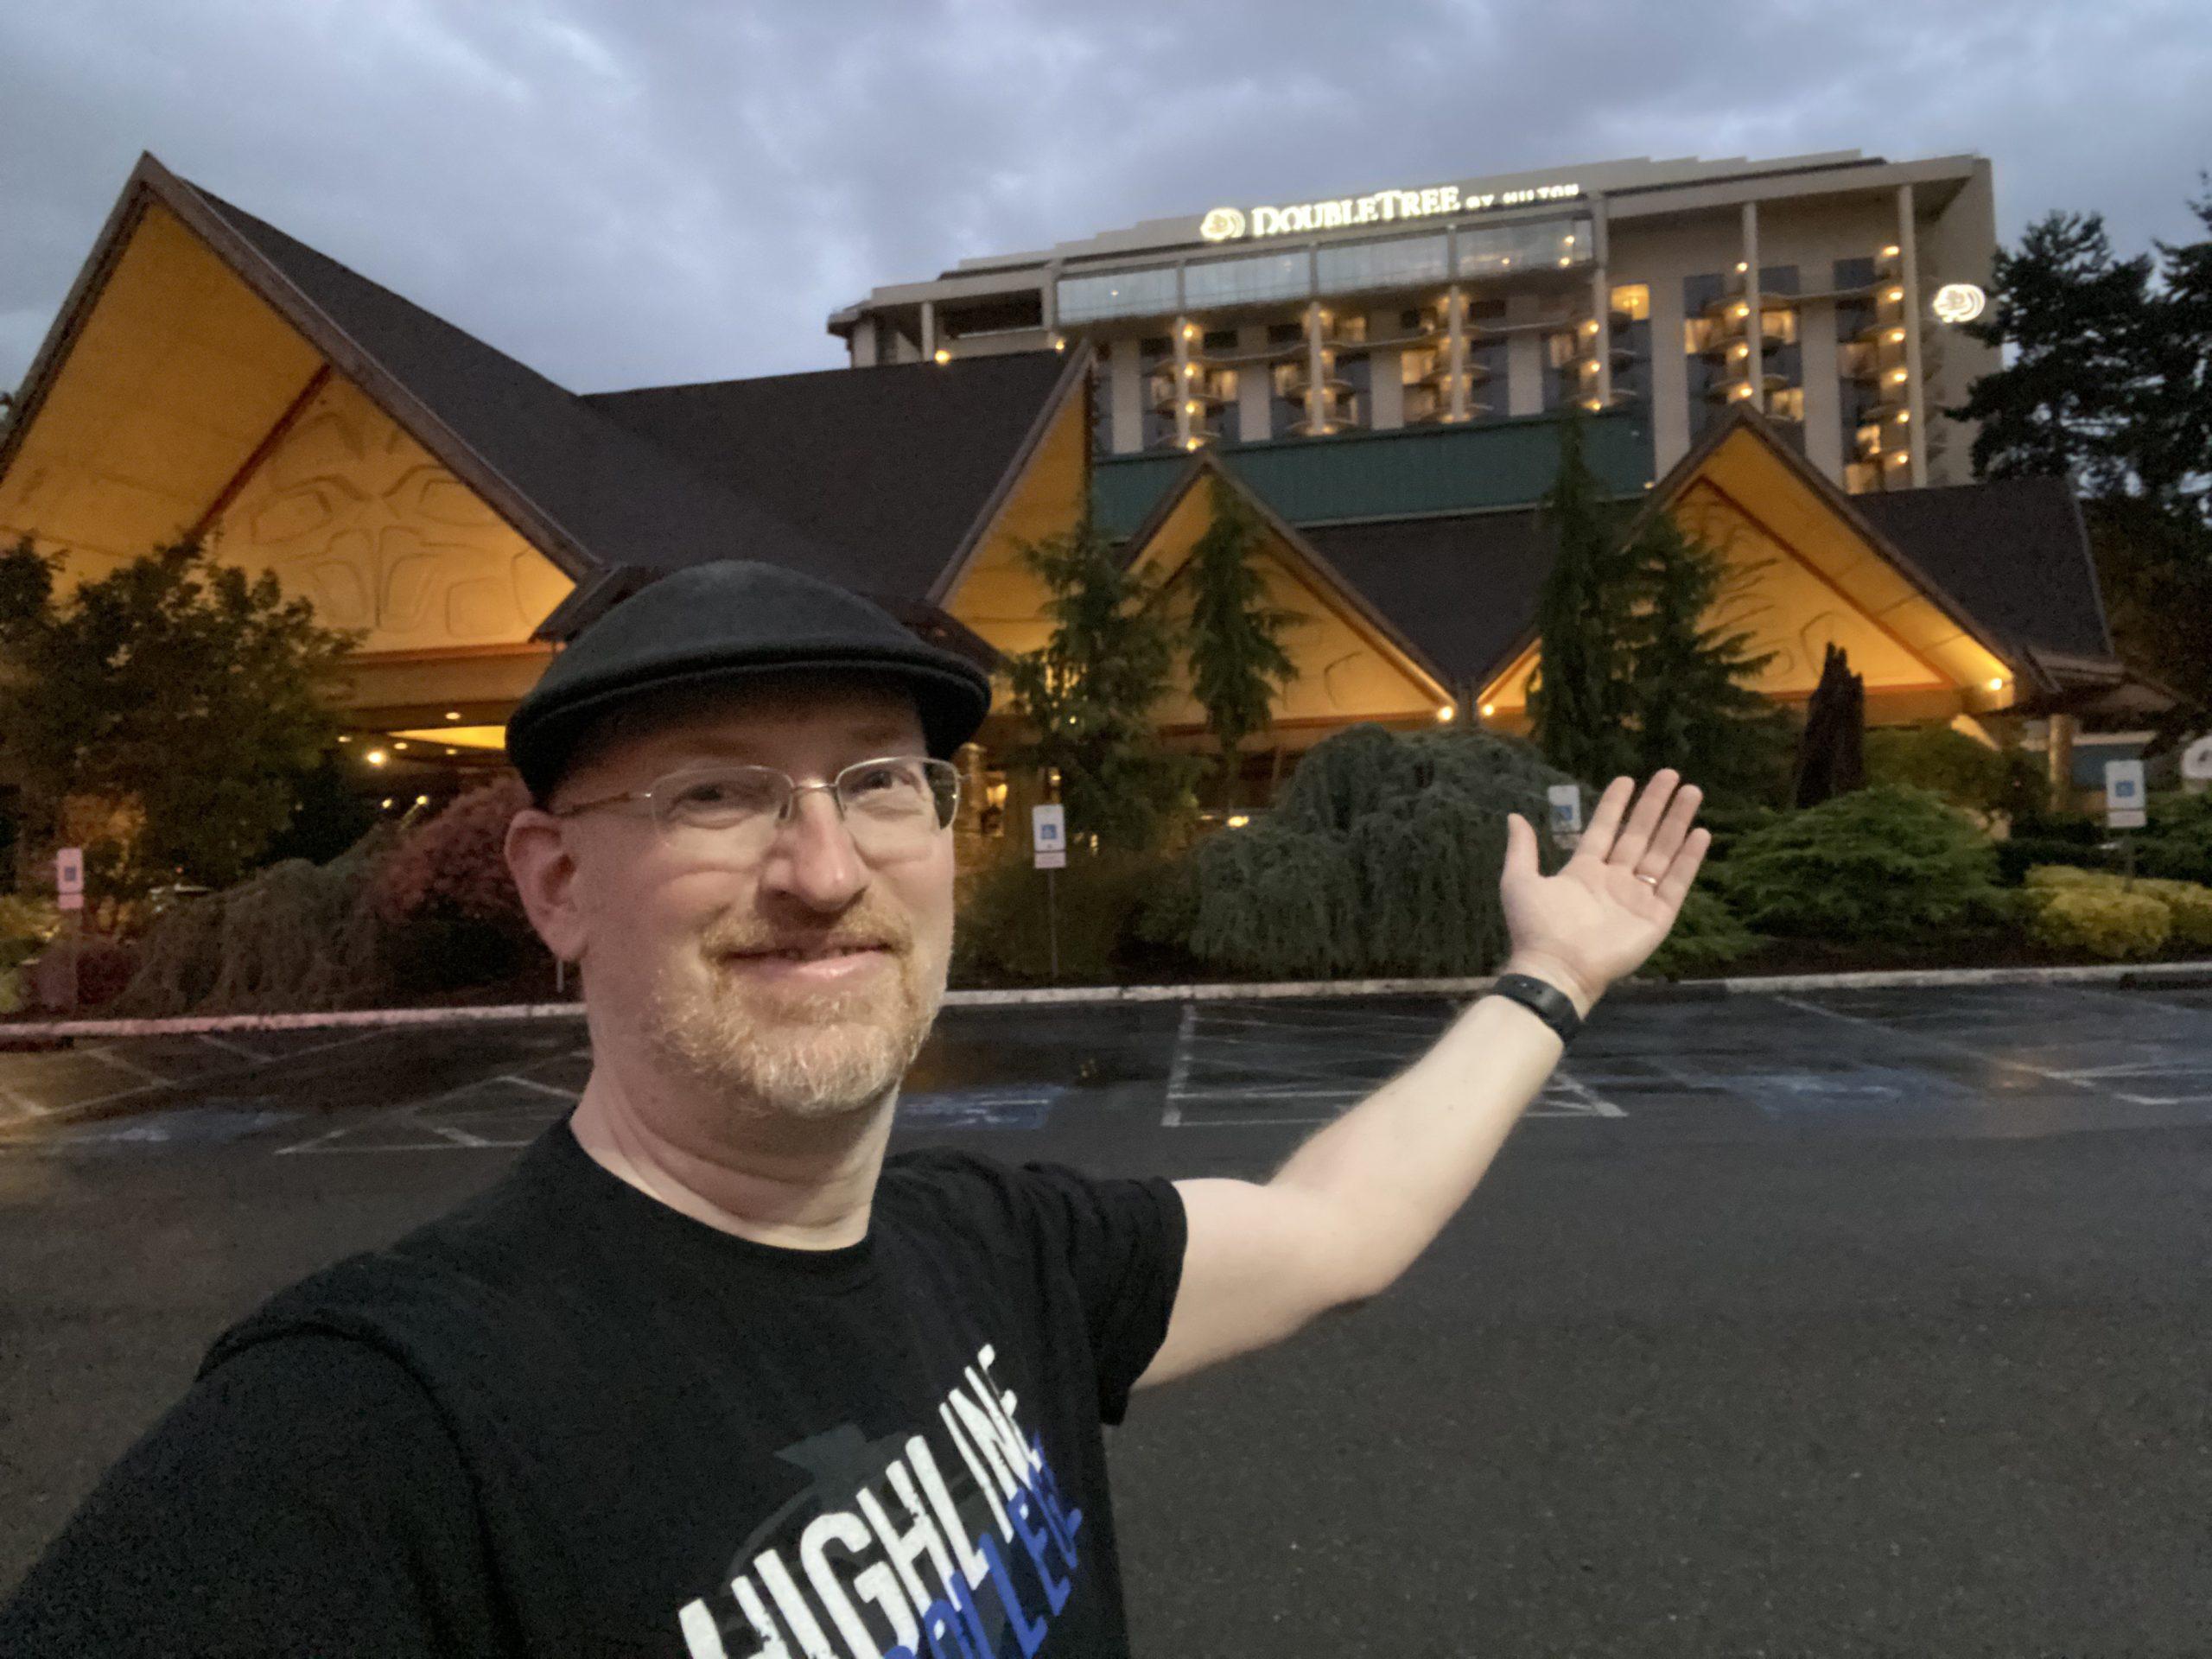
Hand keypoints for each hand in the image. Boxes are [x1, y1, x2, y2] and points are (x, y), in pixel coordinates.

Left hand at [1499, 771, 1710, 1013]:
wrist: (1557, 967)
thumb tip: (1514, 816)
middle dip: (1654, 805)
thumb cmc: (1536, 926)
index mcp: (1584, 872)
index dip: (1615, 805)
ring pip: (1662, 852)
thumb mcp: (1519, 881)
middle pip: (1639, 835)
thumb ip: (1521, 849)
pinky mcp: (1657, 917)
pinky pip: (1676, 883)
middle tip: (1670, 774)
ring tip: (1692, 792)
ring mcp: (1637, 898)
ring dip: (1677, 823)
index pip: (1604, 829)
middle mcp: (1614, 880)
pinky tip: (1700, 833)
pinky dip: (1689, 859)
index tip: (1627, 779)